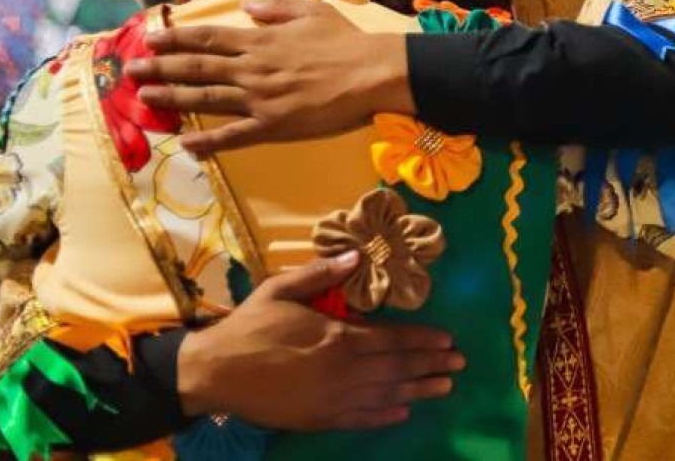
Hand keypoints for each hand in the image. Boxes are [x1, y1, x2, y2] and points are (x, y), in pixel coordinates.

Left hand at [128, 0, 411, 155]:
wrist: (371, 74)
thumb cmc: (346, 41)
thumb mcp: (312, 11)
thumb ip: (275, 9)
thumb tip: (245, 6)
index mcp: (261, 40)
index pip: (208, 39)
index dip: (176, 38)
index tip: (150, 38)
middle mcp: (252, 69)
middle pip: (197, 67)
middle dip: (160, 66)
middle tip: (130, 69)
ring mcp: (259, 99)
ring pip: (206, 97)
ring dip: (172, 96)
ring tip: (144, 96)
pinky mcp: (272, 126)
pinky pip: (233, 135)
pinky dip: (207, 140)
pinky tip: (185, 143)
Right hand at [179, 253, 462, 431]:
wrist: (214, 372)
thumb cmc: (249, 327)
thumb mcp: (281, 289)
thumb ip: (321, 273)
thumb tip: (357, 256)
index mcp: (337, 337)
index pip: (392, 339)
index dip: (423, 340)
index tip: (448, 339)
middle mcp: (342, 370)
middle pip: (397, 368)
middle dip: (431, 365)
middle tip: (459, 364)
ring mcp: (331, 398)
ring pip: (385, 395)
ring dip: (418, 390)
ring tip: (445, 388)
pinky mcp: (317, 419)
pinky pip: (359, 419)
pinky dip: (384, 416)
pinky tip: (403, 413)